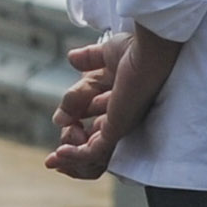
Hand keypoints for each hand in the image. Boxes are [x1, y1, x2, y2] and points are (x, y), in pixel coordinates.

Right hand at [46, 26, 183, 178]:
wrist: (148, 52)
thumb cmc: (137, 49)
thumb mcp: (107, 54)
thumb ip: (90, 58)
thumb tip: (71, 58)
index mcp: (120, 100)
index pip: (95, 119)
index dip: (74, 120)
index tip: (61, 119)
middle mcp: (120, 115)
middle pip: (91, 138)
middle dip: (70, 138)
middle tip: (62, 125)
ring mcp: (119, 125)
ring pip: (91, 150)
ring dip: (70, 153)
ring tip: (58, 149)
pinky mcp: (116, 130)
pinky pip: (93, 152)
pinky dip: (75, 156)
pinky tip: (61, 153)